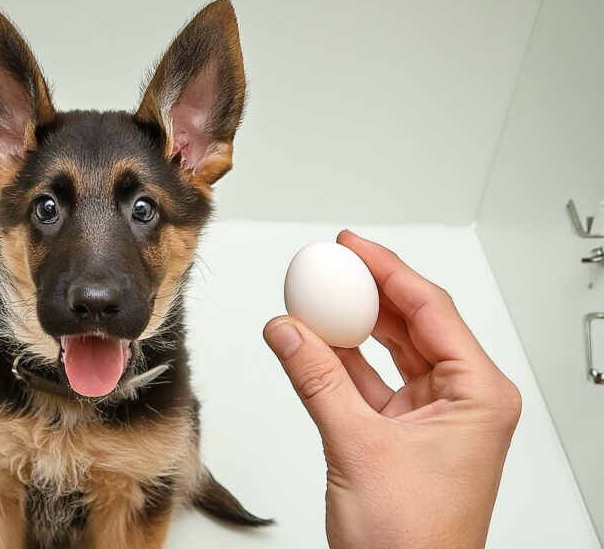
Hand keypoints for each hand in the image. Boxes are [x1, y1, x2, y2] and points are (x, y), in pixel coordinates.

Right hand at [263, 231, 520, 548]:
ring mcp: (431, 418)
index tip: (352, 247)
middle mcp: (461, 402)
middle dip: (367, 294)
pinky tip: (309, 342)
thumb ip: (316, 380)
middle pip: (412, 324)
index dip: (388, 271)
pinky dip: (338, 363)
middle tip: (329, 265)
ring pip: (387, 353)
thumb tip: (288, 330)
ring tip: (311, 300)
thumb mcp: (357, 446)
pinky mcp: (401, 434)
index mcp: (479, 396)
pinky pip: (368, 383)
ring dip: (347, 329)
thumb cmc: (412, 541)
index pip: (431, 310)